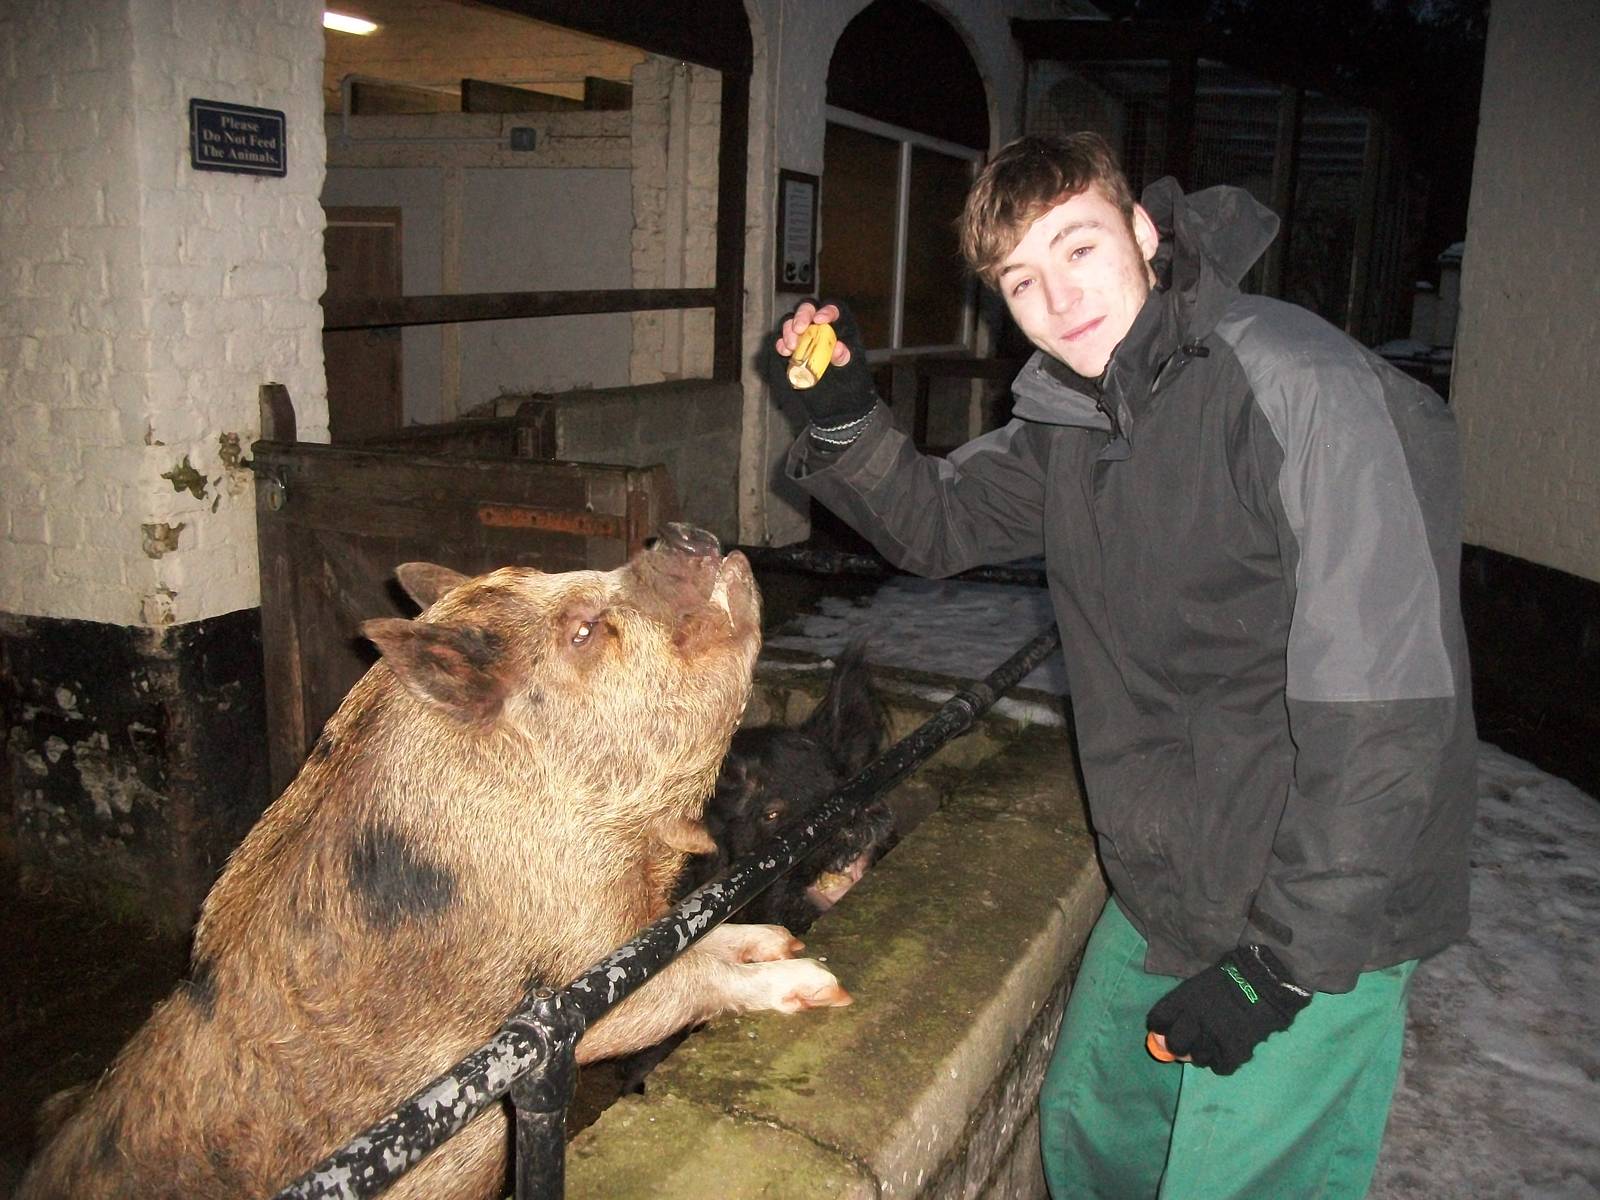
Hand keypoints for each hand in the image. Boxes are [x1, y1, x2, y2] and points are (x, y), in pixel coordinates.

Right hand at [772, 301, 877, 442]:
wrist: (836, 406)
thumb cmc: (849, 385)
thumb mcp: (851, 372)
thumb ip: (845, 359)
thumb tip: (839, 348)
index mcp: (840, 328)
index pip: (834, 310)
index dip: (827, 311)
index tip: (819, 320)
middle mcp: (820, 328)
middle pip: (808, 310)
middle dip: (801, 316)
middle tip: (799, 330)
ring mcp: (804, 339)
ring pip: (792, 323)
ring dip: (788, 331)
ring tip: (791, 347)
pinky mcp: (792, 352)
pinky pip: (782, 342)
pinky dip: (780, 344)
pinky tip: (783, 351)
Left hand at [1146, 945, 1311, 1074]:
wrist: (1267, 982)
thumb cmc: (1232, 978)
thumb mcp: (1200, 984)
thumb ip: (1183, 1005)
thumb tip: (1168, 1030)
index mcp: (1184, 999)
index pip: (1158, 1019)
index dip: (1160, 1026)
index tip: (1166, 1028)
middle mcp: (1195, 1019)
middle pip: (1175, 1044)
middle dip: (1179, 1046)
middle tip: (1189, 1042)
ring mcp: (1215, 1036)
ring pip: (1197, 1058)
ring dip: (1203, 1054)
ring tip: (1214, 1043)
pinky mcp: (1235, 1051)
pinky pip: (1220, 1067)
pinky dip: (1223, 1062)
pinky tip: (1229, 1050)